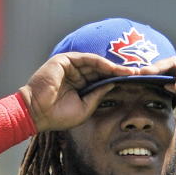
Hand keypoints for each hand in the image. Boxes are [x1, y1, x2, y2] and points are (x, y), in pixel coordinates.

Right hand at [19, 53, 137, 131]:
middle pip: (101, 69)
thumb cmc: (58, 116)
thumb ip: (98, 95)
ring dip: (114, 66)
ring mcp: (69, 66)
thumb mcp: (85, 108)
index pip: (100, 79)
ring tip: (130, 71)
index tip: (133, 83)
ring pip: (96, 63)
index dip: (116, 80)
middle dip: (119, 71)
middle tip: (138, 73)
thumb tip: (114, 84)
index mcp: (78, 86)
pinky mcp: (64, 60)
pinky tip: (114, 68)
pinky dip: (101, 62)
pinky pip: (87, 59)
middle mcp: (75, 74)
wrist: (37, 114)